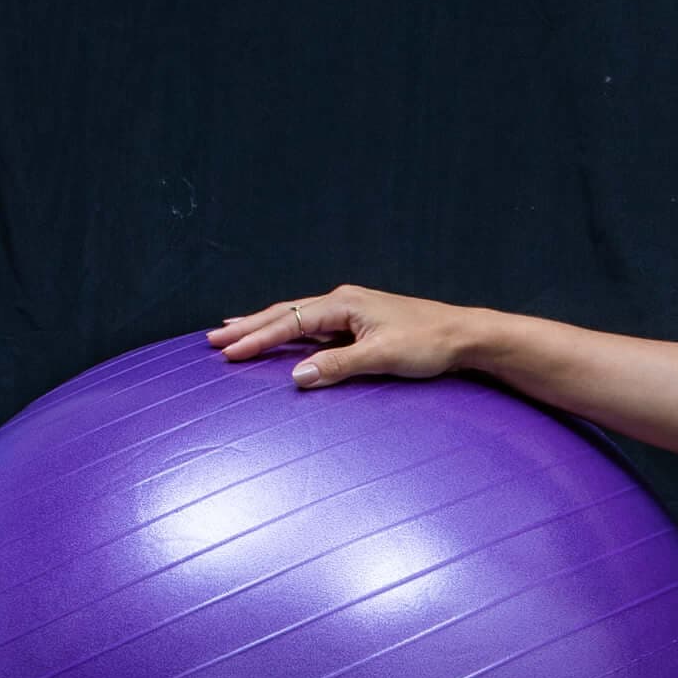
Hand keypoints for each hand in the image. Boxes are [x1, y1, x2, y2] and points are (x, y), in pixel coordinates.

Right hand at [205, 284, 468, 388]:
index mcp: (343, 304)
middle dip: (249, 328)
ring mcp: (350, 311)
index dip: (258, 339)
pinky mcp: (358, 323)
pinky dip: (288, 331)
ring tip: (232, 332)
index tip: (229, 352)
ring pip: (296, 318)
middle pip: (286, 314)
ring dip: (264, 327)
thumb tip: (296, 376)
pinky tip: (280, 336)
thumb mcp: (382, 357)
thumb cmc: (428, 343)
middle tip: (213, 340)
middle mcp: (342, 301)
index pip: (290, 322)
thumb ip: (338, 367)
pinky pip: (312, 326)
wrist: (463, 336)